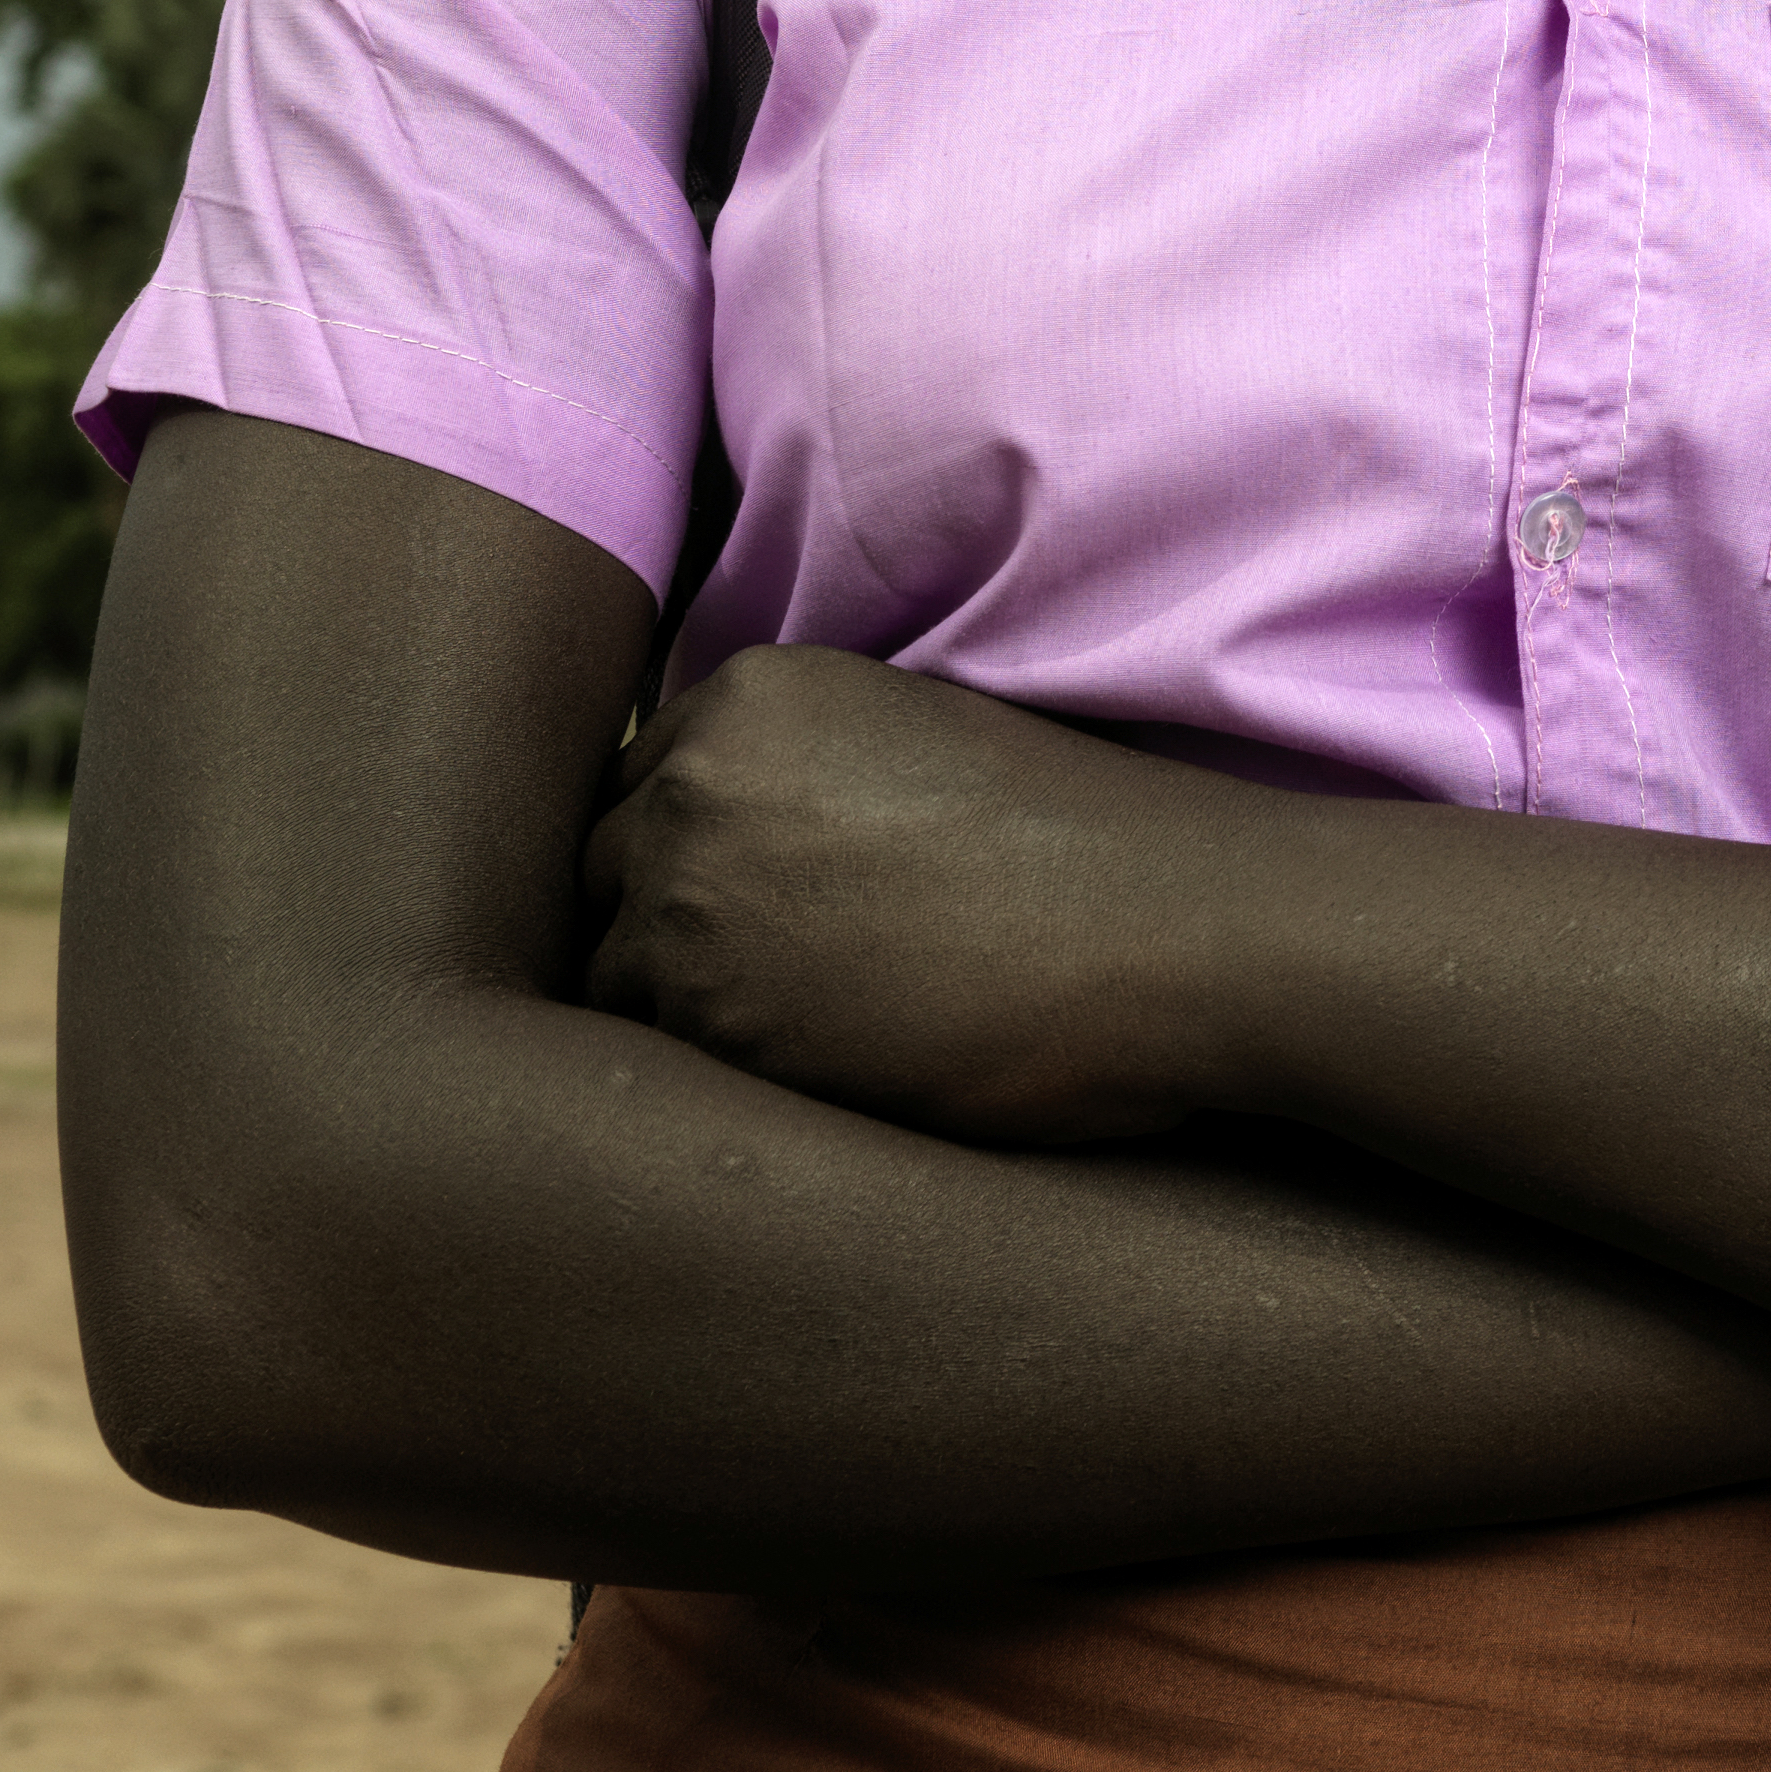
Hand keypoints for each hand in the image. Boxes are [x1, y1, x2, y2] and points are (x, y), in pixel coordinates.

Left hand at [581, 644, 1246, 1148]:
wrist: (1168, 927)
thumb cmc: (1084, 840)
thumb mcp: (923, 741)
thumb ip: (804, 770)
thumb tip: (736, 845)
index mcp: (753, 694)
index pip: (641, 784)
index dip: (687, 855)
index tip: (750, 905)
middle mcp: (695, 782)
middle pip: (602, 875)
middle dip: (664, 928)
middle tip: (769, 982)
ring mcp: (689, 904)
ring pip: (613, 978)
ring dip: (681, 1013)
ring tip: (797, 1037)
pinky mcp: (714, 1025)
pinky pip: (655, 1065)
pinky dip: (715, 1076)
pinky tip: (811, 1074)